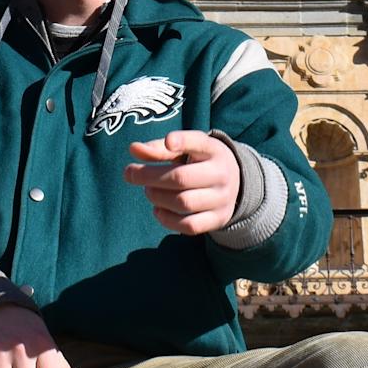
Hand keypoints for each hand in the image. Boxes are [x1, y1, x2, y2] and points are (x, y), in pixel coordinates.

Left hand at [124, 130, 240, 235]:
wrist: (235, 183)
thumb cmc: (200, 162)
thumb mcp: (185, 149)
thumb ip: (159, 149)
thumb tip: (133, 149)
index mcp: (213, 150)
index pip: (199, 143)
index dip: (182, 142)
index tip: (169, 142)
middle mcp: (221, 174)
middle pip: (181, 178)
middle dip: (149, 177)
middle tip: (131, 174)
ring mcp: (222, 199)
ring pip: (183, 203)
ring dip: (157, 198)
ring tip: (148, 191)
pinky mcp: (218, 219)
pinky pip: (189, 226)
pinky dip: (167, 220)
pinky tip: (158, 209)